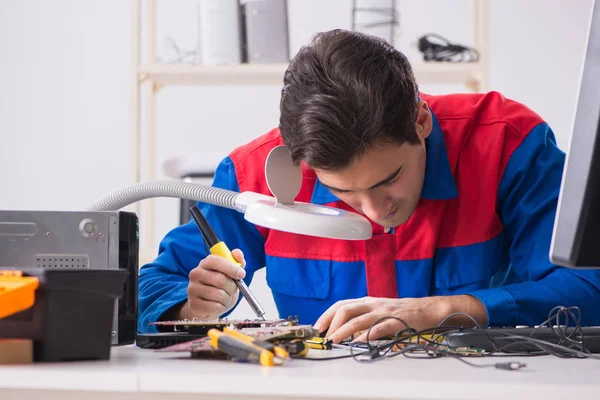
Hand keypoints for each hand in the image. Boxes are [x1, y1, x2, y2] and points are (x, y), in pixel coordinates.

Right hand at [178, 249, 245, 319]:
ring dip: (227, 298)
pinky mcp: (194, 304)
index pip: (215, 261)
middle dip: (232, 287)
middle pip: (220, 279)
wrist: (208, 306)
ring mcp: (192, 289)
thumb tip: (238, 253)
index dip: (230, 267)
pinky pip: (215, 307)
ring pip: (219, 295)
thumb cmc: (221, 287)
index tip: (241, 274)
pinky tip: (218, 305)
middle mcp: (196, 274)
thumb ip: (236, 262)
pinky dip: (222, 307)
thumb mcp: (230, 273)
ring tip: (225, 298)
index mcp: (205, 263)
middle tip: (233, 289)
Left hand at [314, 295, 485, 343]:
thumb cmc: (401, 312)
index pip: (341, 304)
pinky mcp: (395, 320)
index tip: (318, 327)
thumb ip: (363, 319)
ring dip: (344, 330)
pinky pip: (377, 328)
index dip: (327, 315)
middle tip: (325, 336)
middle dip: (332, 322)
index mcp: (367, 301)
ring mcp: (383, 311)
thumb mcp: (378, 311)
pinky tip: (358, 342)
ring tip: (335, 340)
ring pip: (358, 318)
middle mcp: (372, 304)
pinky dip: (366, 335)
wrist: (427, 309)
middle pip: (345, 309)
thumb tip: (344, 332)